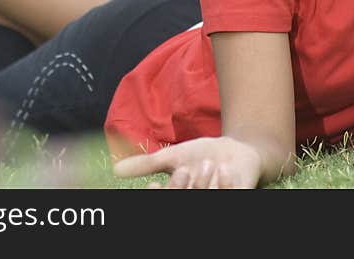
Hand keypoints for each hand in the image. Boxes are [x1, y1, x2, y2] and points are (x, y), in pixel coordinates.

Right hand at [112, 136, 262, 188]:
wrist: (235, 150)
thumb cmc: (201, 154)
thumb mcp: (172, 156)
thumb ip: (147, 164)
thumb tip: (116, 169)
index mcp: (179, 197)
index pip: (166, 201)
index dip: (160, 198)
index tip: (153, 187)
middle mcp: (196, 203)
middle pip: (183, 201)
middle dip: (182, 189)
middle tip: (185, 169)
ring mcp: (216, 202)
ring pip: (205, 200)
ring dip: (204, 185)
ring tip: (210, 164)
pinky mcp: (237, 198)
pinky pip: (229, 197)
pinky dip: (227, 184)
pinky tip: (226, 169)